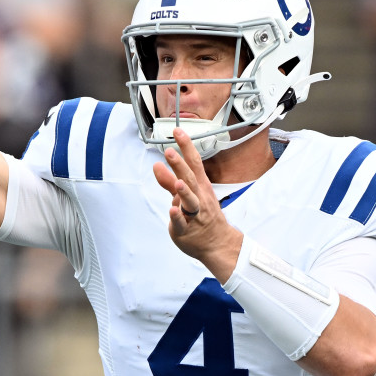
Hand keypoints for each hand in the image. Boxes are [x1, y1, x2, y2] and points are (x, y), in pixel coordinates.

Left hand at [152, 128, 242, 281]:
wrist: (218, 243)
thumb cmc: (202, 215)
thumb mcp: (186, 195)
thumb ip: (169, 181)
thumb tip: (157, 166)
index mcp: (200, 186)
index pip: (194, 163)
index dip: (186, 147)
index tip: (177, 131)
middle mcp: (199, 198)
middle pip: (190, 179)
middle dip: (180, 165)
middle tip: (169, 151)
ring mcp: (194, 215)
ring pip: (189, 201)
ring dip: (183, 191)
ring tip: (177, 182)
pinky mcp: (186, 230)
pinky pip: (181, 223)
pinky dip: (177, 217)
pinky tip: (172, 210)